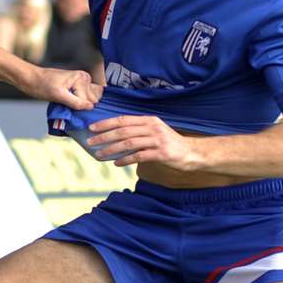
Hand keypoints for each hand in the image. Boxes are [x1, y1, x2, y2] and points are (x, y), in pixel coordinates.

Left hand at [22, 66, 102, 109]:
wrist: (30, 79)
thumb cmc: (42, 85)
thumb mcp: (58, 95)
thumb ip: (75, 102)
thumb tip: (90, 107)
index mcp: (82, 78)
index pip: (91, 100)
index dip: (81, 108)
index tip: (72, 112)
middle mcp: (84, 80)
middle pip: (92, 101)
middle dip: (81, 107)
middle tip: (69, 109)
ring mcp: (80, 84)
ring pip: (87, 102)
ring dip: (78, 108)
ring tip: (67, 107)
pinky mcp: (75, 89)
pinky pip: (81, 101)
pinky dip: (76, 106)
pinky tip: (68, 107)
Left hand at [84, 114, 202, 168]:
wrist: (192, 152)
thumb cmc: (170, 143)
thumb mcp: (155, 131)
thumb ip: (138, 131)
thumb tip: (115, 135)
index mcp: (149, 120)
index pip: (123, 119)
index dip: (106, 123)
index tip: (92, 128)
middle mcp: (152, 127)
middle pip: (123, 131)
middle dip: (104, 136)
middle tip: (90, 142)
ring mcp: (158, 140)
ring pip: (129, 143)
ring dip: (111, 149)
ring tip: (100, 154)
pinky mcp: (161, 153)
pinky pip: (139, 156)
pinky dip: (125, 160)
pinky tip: (116, 163)